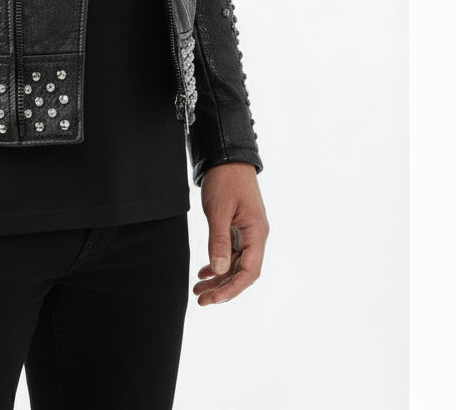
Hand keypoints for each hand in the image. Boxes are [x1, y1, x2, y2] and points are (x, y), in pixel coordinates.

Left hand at [193, 162, 268, 305]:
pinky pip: (231, 252)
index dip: (232, 288)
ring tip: (198, 289)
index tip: (213, 299)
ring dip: (218, 278)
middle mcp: (255, 236)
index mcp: (256, 233)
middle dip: (222, 288)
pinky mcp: (238, 227)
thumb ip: (219, 240)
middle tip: (200, 299)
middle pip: (242, 272)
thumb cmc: (225, 179)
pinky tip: (204, 272)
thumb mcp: (219, 210)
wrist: (227, 156)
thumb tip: (220, 270)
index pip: (249, 272)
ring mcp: (247, 232)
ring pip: (235, 263)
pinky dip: (218, 263)